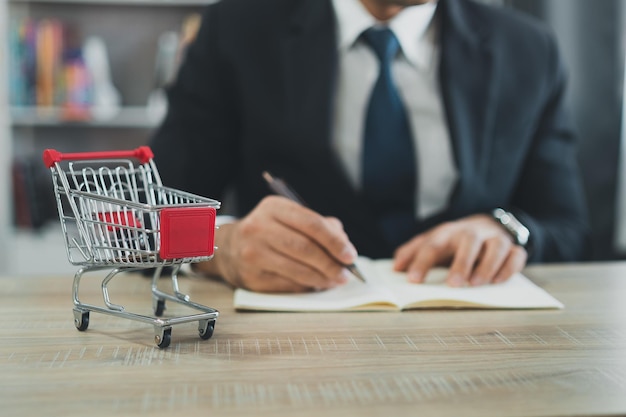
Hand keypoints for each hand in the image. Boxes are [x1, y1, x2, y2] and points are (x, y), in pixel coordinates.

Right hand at [195, 196, 357, 291]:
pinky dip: (307, 286)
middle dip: (331, 263)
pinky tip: (316, 284)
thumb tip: (344, 246)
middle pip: (305, 248)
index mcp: (273, 208)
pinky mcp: (251, 277)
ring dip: (322, 278)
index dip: (334, 241)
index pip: (311, 223)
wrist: (229, 248)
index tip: (350, 255)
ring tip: (335, 280)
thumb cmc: (270, 231)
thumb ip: (319, 226)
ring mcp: (252, 254)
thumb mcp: (289, 218)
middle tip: (346, 274)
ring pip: (298, 270)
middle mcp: (259, 228)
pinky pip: (287, 285)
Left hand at [392, 214, 527, 286]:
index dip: (421, 261)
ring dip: (487, 265)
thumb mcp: (432, 241)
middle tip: (453, 284)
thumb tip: (396, 268)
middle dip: (461, 262)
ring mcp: (494, 238)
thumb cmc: (455, 240)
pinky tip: (498, 281)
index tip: (413, 280)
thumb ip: (413, 253)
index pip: (432, 244)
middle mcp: (472, 232)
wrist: (488, 225)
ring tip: (476, 284)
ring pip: (496, 246)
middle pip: (468, 241)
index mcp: (447, 232)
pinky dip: (509, 268)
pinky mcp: (513, 247)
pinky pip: (516, 255)